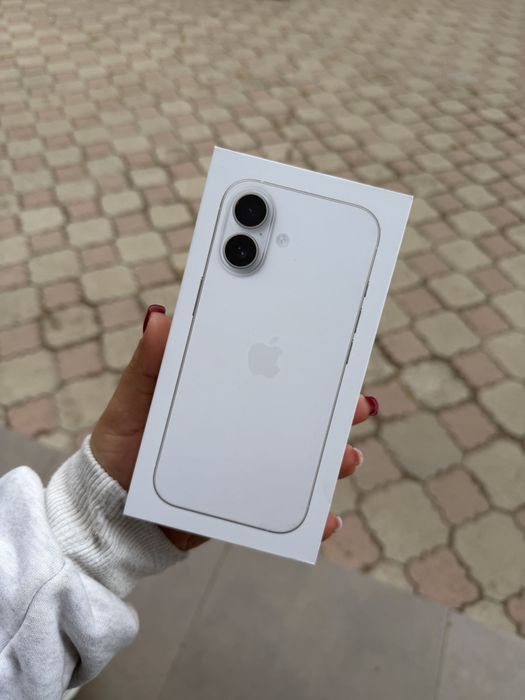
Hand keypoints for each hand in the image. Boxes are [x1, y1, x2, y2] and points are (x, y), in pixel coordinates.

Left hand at [91, 305, 377, 549]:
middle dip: (332, 411)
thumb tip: (159, 317)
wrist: (109, 512)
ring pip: (298, 461)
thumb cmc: (120, 449)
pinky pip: (282, 510)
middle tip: (356, 405)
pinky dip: (309, 517)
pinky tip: (327, 518)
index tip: (332, 353)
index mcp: (220, 397)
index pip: (268, 375)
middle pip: (295, 416)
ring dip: (331, 459)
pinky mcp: (242, 507)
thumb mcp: (133, 401)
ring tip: (348, 458)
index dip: (301, 365)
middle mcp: (241, 430)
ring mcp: (246, 469)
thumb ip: (148, 364)